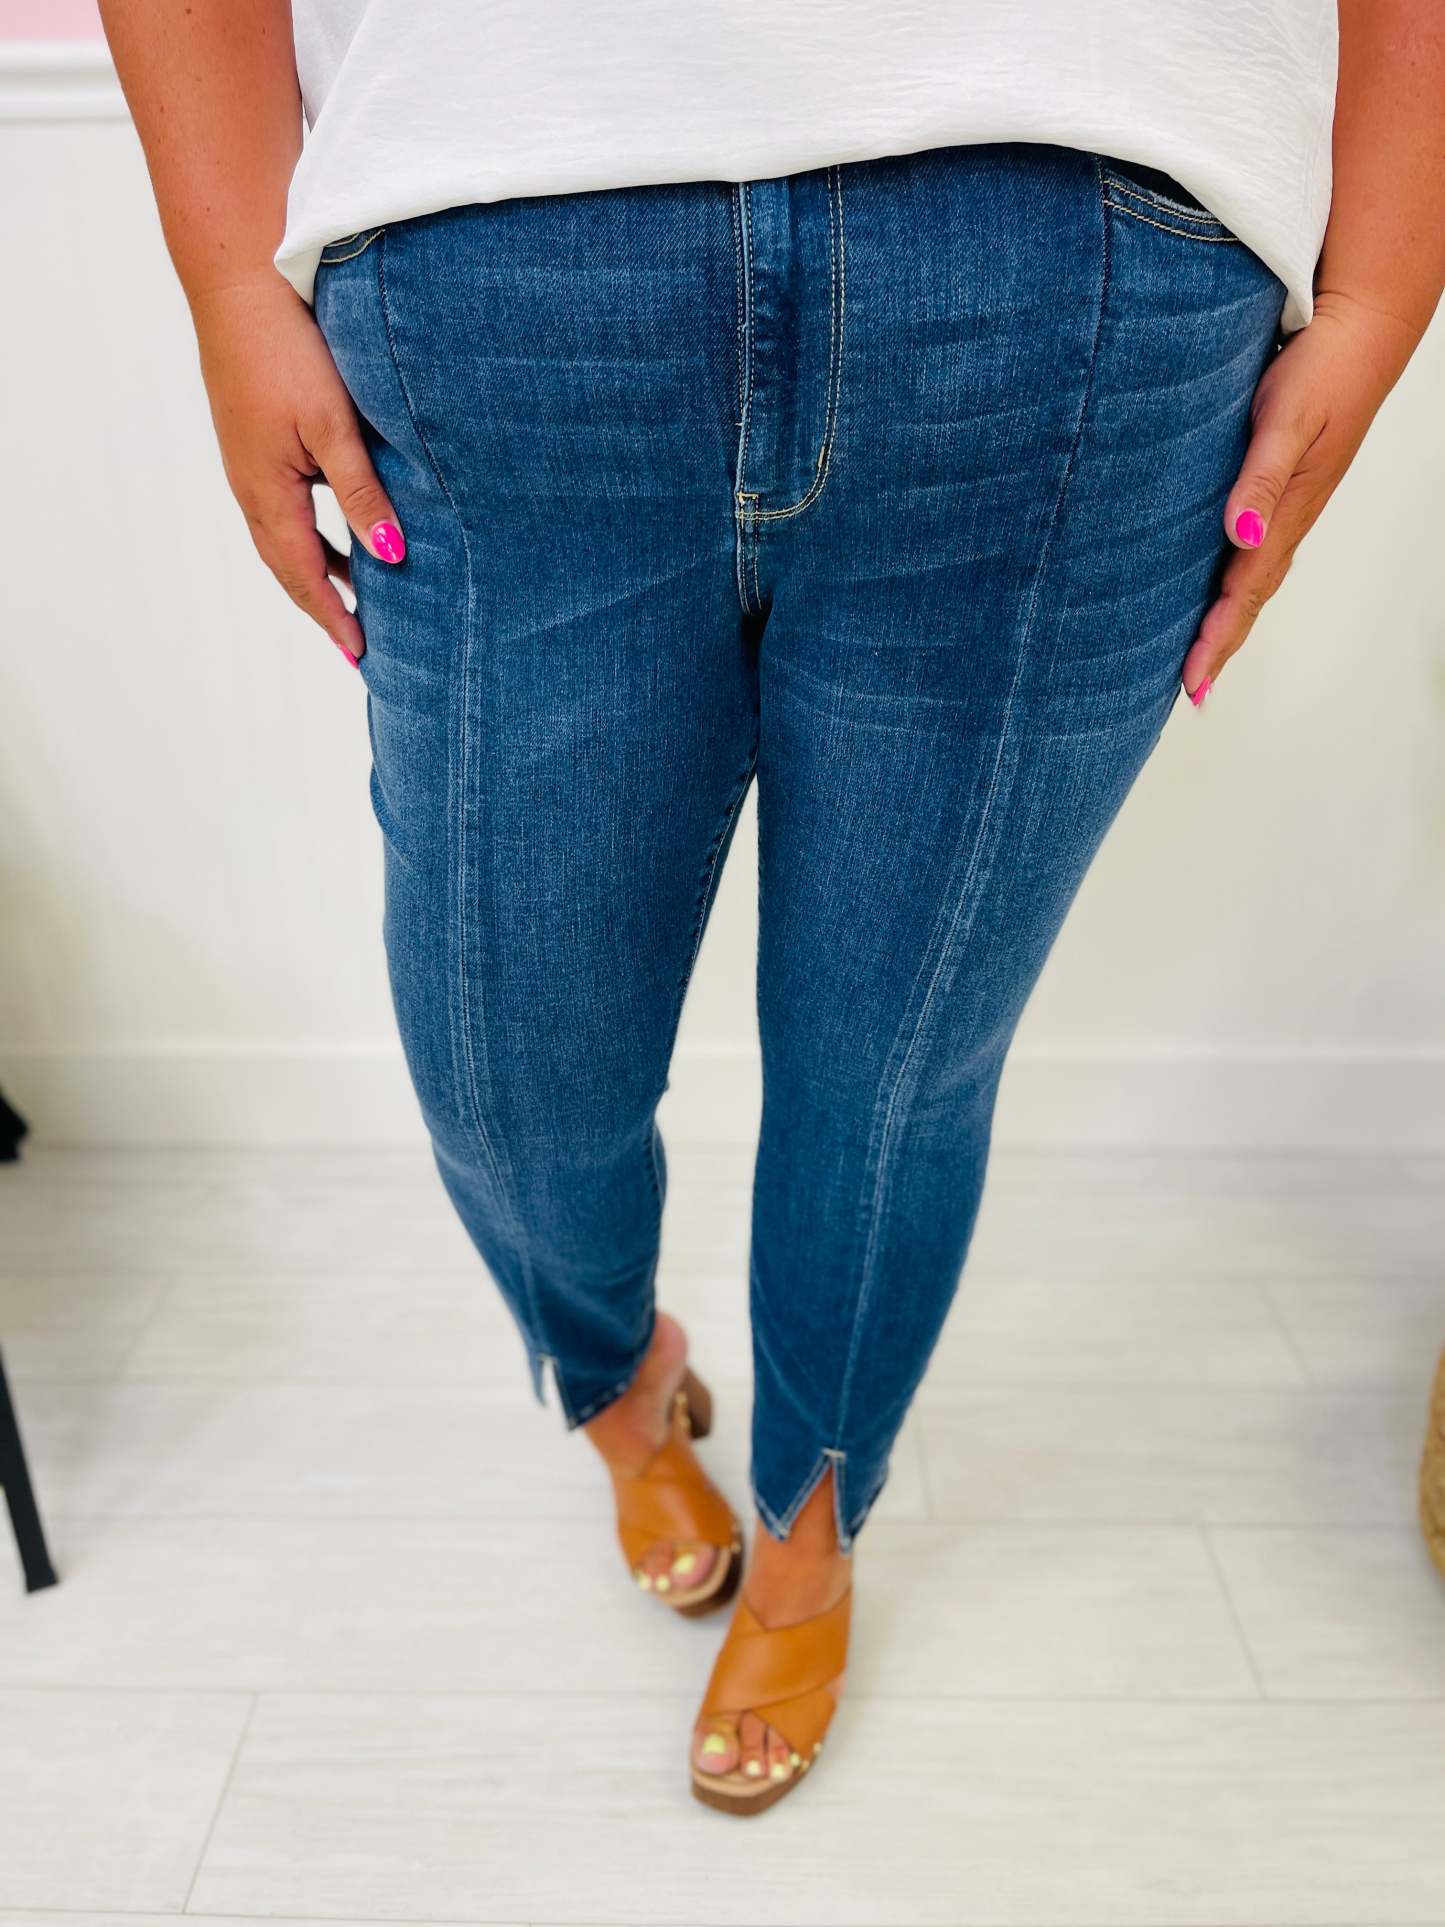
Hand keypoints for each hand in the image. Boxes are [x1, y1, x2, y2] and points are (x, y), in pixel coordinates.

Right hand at [191, 278, 403, 665]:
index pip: (304, 575)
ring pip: (285, 536)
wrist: (238, 282)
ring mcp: (249, 462)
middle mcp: (252, 485)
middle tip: (356, 643)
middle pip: (288, 566)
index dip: (333, 617)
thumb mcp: (334, 424)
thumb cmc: (287, 347)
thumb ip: (362, 491)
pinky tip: (340, 529)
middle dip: (322, 606)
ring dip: (317, 571)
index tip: (361, 655)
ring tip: (355, 597)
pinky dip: (311, 533)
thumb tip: (390, 553)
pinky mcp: (254, 438)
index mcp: (269, 491)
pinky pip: (284, 505)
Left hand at [1180, 289, 1422, 704]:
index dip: (1216, 641)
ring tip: (1198, 657)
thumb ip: (1260, 478)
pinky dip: (1233, 580)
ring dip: (1227, 620)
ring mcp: (1288, 503)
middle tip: (1190, 693)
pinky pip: (1254, 547)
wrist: (1362, 326)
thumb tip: (1239, 537)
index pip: (1244, 593)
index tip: (1191, 686)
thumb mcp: (1286, 420)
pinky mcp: (1283, 483)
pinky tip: (1215, 586)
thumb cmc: (1321, 369)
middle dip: (1219, 646)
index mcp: (1287, 512)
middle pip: (1249, 597)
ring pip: (1251, 576)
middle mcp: (1287, 517)